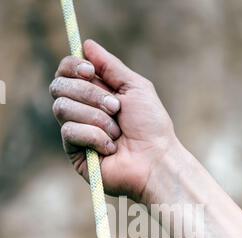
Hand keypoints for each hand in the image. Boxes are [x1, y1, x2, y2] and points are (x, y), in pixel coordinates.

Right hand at [50, 39, 176, 201]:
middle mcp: (82, 110)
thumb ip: (110, 66)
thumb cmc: (151, 126)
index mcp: (94, 93)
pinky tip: (110, 148)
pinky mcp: (74, 153)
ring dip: (96, 117)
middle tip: (116, 107)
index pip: (65, 72)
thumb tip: (86, 44)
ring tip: (117, 131)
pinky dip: (94, 136)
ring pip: (62, 108)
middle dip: (89, 94)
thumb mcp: (135, 87)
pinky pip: (69, 131)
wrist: (155, 161)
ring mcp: (76, 132)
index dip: (71, 66)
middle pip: (58, 86)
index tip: (90, 71)